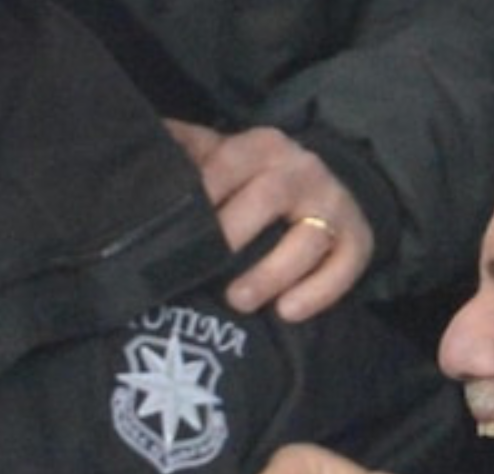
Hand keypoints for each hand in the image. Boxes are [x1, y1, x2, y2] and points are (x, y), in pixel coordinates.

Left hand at [166, 121, 373, 321]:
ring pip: (308, 238)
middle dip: (234, 233)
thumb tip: (135, 142)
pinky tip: (287, 312)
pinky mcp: (358, 240)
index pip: (228, 164)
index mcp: (262, 146)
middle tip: (200, 267)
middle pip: (270, 197)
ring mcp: (333, 205)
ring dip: (271, 273)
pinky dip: (318, 293)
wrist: (323, 190)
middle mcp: (302, 169)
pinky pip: (344, 267)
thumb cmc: (254, 182)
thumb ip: (183, 151)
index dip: (202, 194)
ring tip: (238, 300)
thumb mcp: (221, 157)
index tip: (172, 226)